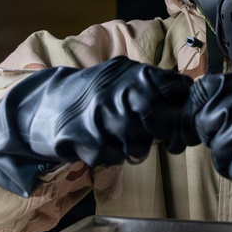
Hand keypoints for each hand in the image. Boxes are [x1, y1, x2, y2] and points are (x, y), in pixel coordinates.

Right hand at [0, 57, 197, 194]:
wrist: (45, 106)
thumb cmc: (90, 91)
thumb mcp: (120, 74)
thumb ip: (152, 81)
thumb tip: (186, 90)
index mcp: (133, 73)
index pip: (176, 89)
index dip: (181, 106)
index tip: (178, 115)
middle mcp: (121, 94)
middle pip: (162, 124)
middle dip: (160, 133)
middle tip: (149, 132)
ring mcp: (106, 120)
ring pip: (141, 146)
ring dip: (134, 145)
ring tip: (116, 133)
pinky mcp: (91, 145)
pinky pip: (117, 158)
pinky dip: (112, 153)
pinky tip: (100, 140)